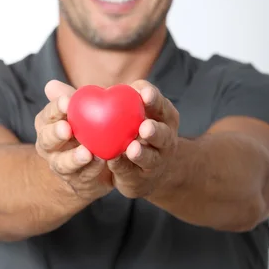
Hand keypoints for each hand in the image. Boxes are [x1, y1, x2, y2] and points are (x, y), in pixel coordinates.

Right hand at [34, 80, 113, 200]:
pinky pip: (84, 175)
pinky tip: (104, 160)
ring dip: (74, 158)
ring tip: (87, 152)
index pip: (47, 116)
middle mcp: (49, 148)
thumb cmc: (84, 129)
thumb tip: (51, 85)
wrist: (91, 165)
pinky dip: (94, 168)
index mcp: (48, 126)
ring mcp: (61, 166)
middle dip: (55, 134)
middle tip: (67, 128)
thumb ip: (70, 99)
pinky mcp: (78, 181)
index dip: (55, 109)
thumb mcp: (78, 113)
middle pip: (46, 141)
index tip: (67, 102)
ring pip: (62, 164)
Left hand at [107, 81, 178, 197]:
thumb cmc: (135, 129)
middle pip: (163, 134)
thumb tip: (103, 90)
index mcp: (164, 117)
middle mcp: (166, 139)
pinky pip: (130, 172)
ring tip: (132, 149)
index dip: (154, 99)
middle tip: (145, 127)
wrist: (146, 168)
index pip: (160, 105)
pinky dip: (122, 166)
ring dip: (142, 154)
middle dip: (155, 131)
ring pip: (151, 157)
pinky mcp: (141, 178)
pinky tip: (113, 161)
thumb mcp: (136, 112)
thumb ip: (126, 100)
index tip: (144, 95)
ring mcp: (157, 161)